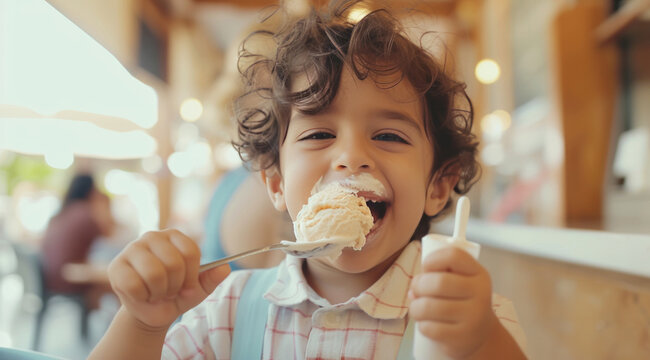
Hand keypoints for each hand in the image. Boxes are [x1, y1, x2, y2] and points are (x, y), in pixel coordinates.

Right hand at [107, 229, 230, 330]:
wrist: (151, 312)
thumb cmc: (176, 295)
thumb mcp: (197, 289)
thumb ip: (212, 278)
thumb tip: (225, 268)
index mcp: (174, 237)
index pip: (190, 252)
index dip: (192, 276)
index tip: (188, 287)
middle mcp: (152, 236)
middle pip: (174, 263)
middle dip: (175, 286)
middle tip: (169, 291)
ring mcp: (132, 249)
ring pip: (154, 274)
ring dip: (159, 292)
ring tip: (156, 293)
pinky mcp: (116, 266)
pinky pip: (134, 285)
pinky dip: (142, 297)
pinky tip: (141, 295)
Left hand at [409, 246, 497, 358]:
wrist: (481, 334)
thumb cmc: (461, 302)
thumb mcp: (459, 282)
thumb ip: (437, 275)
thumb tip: (414, 290)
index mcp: (478, 274)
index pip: (453, 256)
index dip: (432, 259)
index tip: (426, 268)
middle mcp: (481, 293)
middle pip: (439, 282)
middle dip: (418, 285)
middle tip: (416, 291)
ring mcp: (474, 317)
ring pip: (430, 307)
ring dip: (415, 307)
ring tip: (417, 308)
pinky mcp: (463, 337)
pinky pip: (431, 328)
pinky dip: (422, 325)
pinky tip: (427, 324)